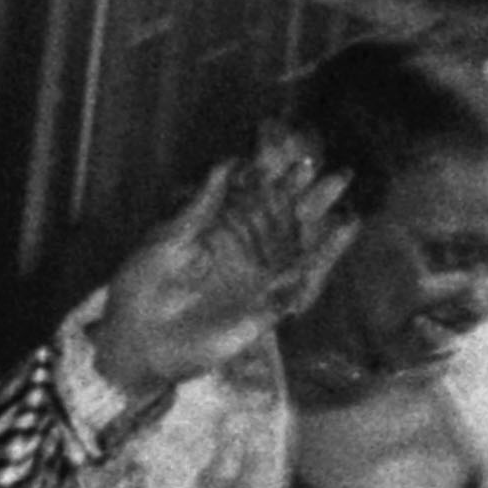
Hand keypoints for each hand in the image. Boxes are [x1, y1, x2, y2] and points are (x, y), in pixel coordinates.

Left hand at [63, 131, 350, 417]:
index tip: (295, 145)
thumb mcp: (168, 239)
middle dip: (307, 188)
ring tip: (341, 184)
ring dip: (320, 212)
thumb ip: (201, 206)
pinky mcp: (269, 304)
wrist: (142, 341)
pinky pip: (303, 278)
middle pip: (283, 212)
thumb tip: (226, 162)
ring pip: (298, 239)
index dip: (274, 170)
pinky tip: (344, 229)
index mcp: (217, 228)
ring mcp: (258, 275)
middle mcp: (243, 249)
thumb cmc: (143, 288)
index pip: (252, 193)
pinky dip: (325, 254)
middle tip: (331, 161)